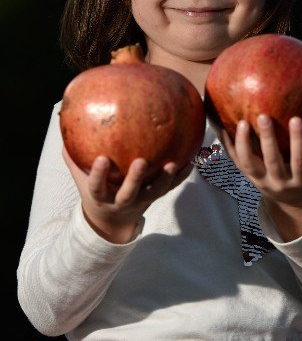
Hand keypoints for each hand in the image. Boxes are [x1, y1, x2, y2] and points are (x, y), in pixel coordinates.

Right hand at [62, 147, 191, 243]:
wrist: (111, 222)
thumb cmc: (96, 191)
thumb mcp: (81, 179)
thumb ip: (73, 156)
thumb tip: (63, 125)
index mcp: (101, 197)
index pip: (97, 187)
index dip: (99, 175)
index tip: (102, 159)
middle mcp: (121, 201)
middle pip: (129, 194)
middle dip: (135, 179)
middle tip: (141, 161)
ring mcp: (140, 201)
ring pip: (154, 193)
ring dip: (165, 180)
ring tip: (173, 164)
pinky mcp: (155, 199)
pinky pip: (170, 189)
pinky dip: (181, 177)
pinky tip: (192, 161)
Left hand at [219, 113, 301, 240]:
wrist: (289, 204)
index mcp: (300, 179)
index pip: (300, 160)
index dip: (299, 142)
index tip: (297, 118)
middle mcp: (278, 182)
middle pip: (272, 162)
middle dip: (267, 140)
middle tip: (263, 116)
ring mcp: (259, 180)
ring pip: (248, 164)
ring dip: (242, 143)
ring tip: (241, 122)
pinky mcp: (245, 176)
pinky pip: (233, 160)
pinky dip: (227, 144)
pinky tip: (221, 125)